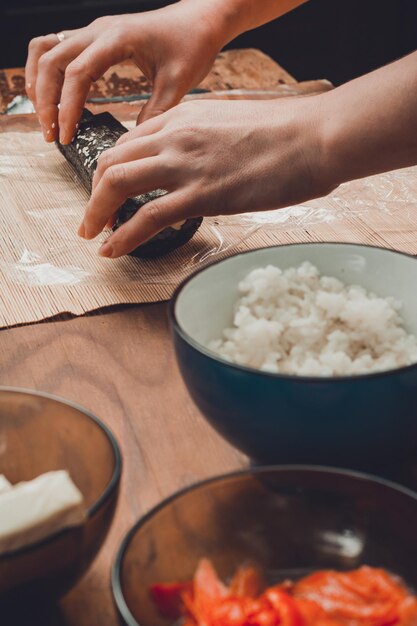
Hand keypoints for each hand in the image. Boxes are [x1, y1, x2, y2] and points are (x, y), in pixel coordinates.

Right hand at [25, 2, 222, 143]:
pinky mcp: (93, 39)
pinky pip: (55, 48)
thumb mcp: (178, 83)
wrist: (199, 19)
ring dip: (39, 84)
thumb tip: (131, 143)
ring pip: (45, 50)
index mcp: (117, 39)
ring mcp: (92, 32)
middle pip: (51, 61)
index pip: (78, 74)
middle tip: (51, 135)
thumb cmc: (191, 45)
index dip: (67, 108)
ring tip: (46, 118)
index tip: (66, 136)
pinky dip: (47, 73)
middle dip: (45, 101)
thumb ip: (155, 112)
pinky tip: (55, 99)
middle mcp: (98, 31)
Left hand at [79, 97, 332, 257]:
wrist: (315, 137)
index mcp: (184, 116)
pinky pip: (145, 216)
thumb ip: (207, 140)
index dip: (113, 169)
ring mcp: (185, 164)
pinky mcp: (200, 194)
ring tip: (92, 236)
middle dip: (95, 191)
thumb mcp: (234, 125)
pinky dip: (122, 235)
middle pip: (113, 160)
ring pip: (117, 184)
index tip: (111, 192)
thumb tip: (201, 165)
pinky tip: (112, 250)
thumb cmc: (287, 133)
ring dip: (96, 212)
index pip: (130, 141)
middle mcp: (175, 135)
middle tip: (93, 216)